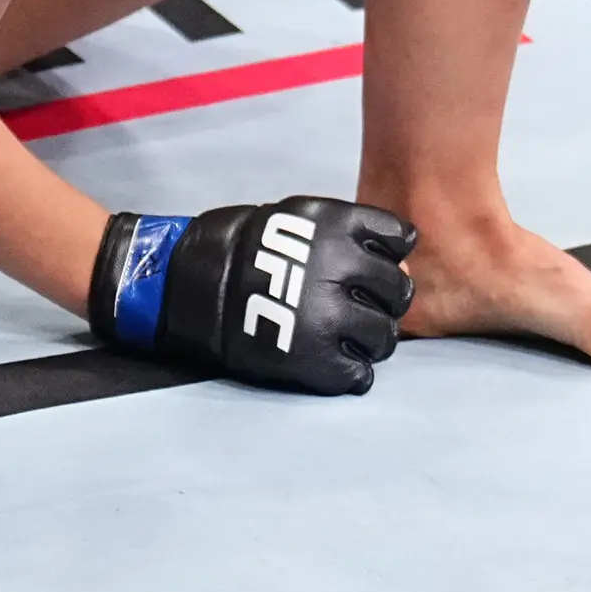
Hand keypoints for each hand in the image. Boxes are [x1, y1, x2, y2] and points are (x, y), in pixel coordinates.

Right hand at [89, 198, 419, 394]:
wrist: (189, 285)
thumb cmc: (243, 248)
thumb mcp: (300, 217)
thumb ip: (349, 233)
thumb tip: (393, 258)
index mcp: (339, 228)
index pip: (401, 239)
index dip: (390, 253)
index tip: (371, 263)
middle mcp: (342, 271)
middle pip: (399, 292)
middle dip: (383, 300)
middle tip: (360, 305)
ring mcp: (331, 319)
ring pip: (386, 337)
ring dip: (371, 338)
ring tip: (345, 336)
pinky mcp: (316, 362)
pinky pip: (361, 375)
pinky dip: (351, 371)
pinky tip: (330, 359)